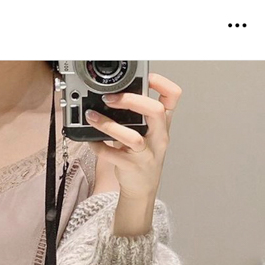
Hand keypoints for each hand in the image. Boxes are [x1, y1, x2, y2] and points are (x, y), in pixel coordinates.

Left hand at [85, 73, 182, 203]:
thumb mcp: (145, 133)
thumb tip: (113, 96)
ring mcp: (147, 153)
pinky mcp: (132, 167)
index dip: (161, 82)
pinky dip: (99, 146)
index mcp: (163, 124)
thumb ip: (134, 116)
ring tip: (92, 117)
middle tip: (110, 98)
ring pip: (133, 137)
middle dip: (131, 100)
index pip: (172, 97)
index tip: (145, 76)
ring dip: (109, 125)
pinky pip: (113, 155)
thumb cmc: (141, 157)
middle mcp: (158, 137)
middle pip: (155, 111)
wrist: (142, 187)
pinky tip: (91, 141)